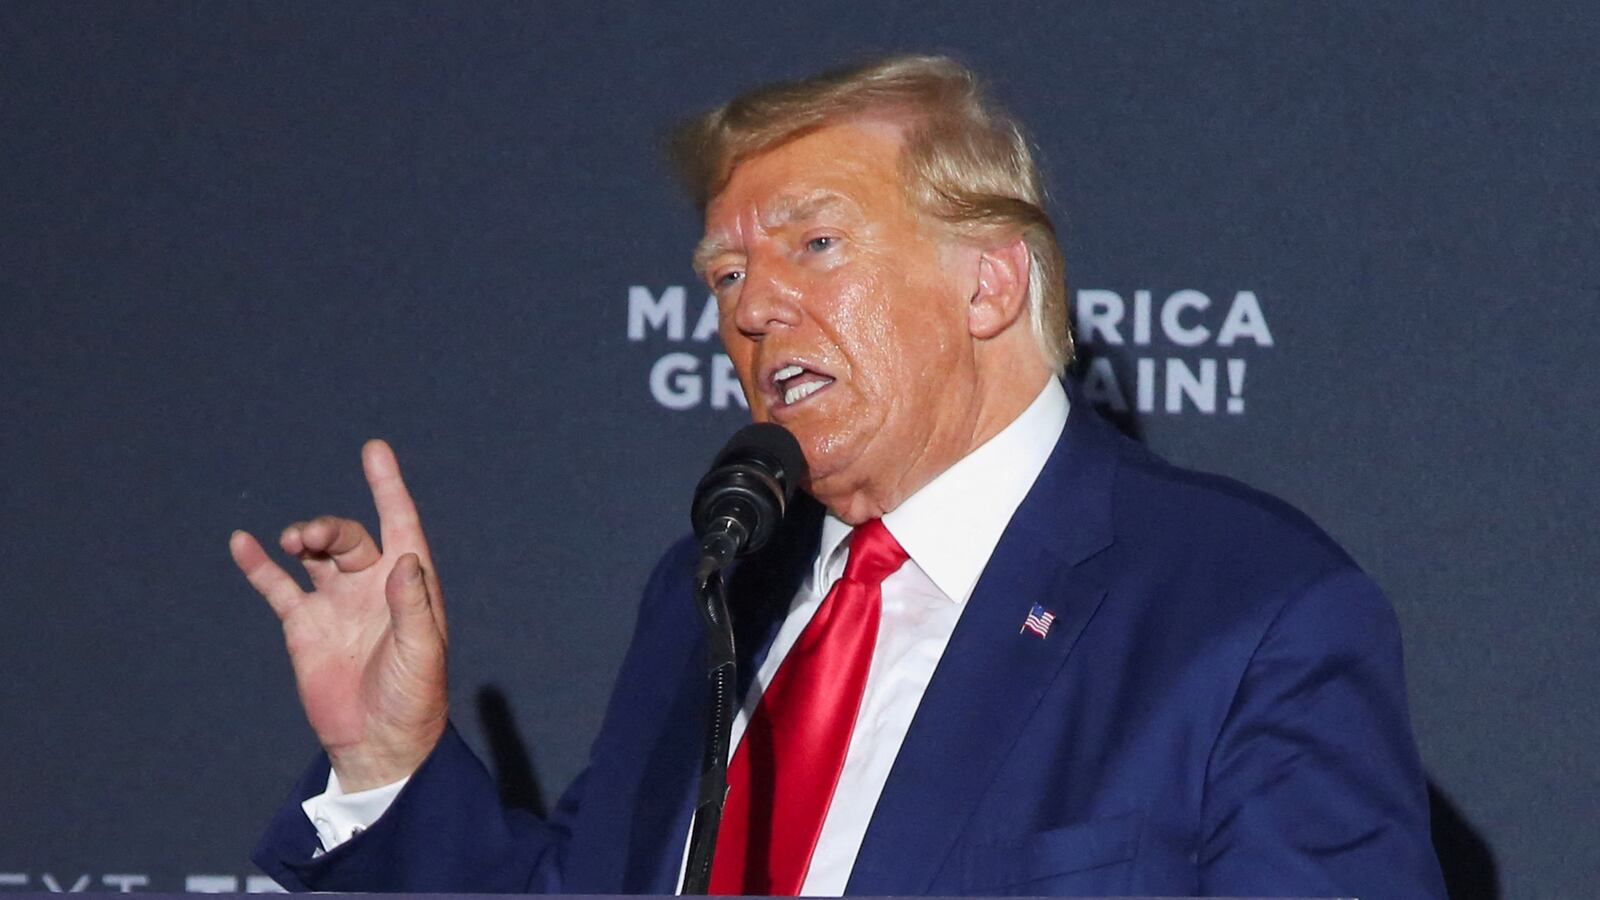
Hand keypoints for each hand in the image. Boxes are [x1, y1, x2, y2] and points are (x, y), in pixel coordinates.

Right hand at [230, 439, 448, 791]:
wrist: (378, 744)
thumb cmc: (413, 699)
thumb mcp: (422, 652)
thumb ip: (412, 606)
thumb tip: (404, 559)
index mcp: (408, 586)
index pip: (401, 524)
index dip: (389, 487)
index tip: (375, 451)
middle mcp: (373, 587)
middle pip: (349, 538)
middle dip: (329, 528)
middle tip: (307, 538)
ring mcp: (337, 604)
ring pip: (316, 554)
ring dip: (304, 538)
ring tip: (291, 541)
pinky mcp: (305, 627)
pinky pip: (279, 587)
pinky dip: (260, 566)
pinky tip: (243, 543)